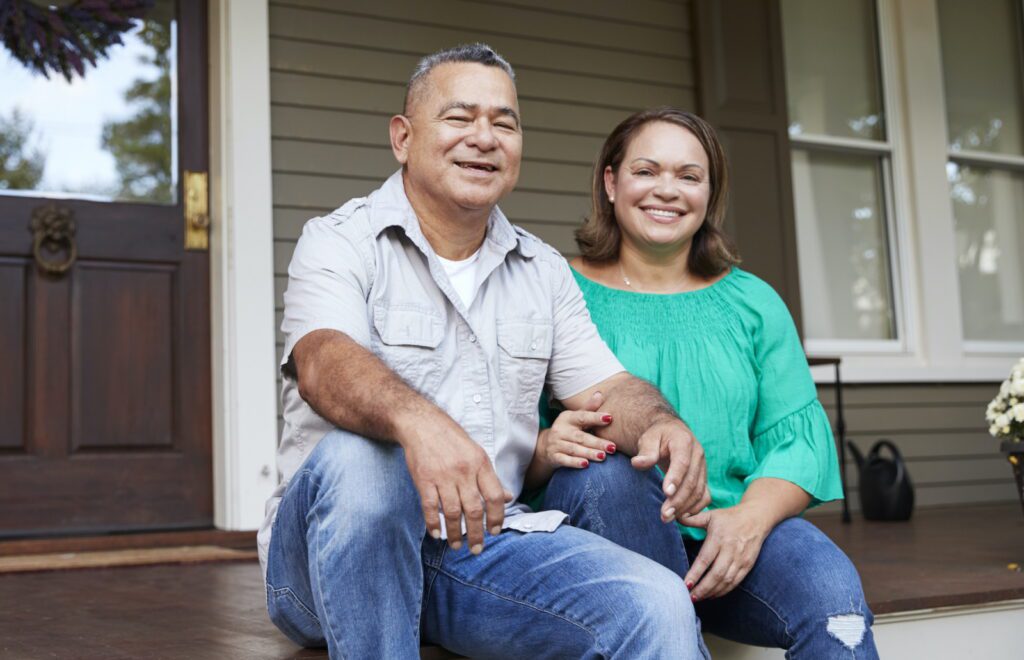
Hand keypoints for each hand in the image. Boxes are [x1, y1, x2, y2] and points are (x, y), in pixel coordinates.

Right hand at [401, 417, 512, 554]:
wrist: (422, 424)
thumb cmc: (452, 439)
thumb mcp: (477, 453)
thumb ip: (490, 478)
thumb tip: (507, 498)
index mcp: (480, 464)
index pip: (494, 496)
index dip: (497, 517)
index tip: (494, 531)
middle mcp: (463, 471)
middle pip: (473, 510)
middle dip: (476, 533)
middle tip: (477, 549)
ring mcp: (442, 476)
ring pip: (452, 512)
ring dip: (455, 533)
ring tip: (457, 545)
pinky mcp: (423, 480)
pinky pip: (429, 507)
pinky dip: (433, 523)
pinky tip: (437, 534)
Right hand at [537, 391, 614, 469]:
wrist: (546, 445)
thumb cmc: (568, 429)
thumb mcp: (576, 418)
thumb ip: (589, 408)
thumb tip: (600, 394)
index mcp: (567, 418)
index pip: (582, 416)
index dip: (595, 417)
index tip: (610, 418)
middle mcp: (560, 430)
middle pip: (580, 437)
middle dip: (597, 442)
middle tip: (612, 447)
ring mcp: (556, 444)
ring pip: (573, 449)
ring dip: (589, 453)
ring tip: (602, 456)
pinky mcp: (554, 456)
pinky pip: (564, 460)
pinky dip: (574, 462)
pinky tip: (586, 465)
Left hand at [630, 418, 708, 521]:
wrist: (672, 433)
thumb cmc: (658, 436)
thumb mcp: (649, 439)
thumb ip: (645, 451)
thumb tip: (637, 463)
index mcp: (684, 441)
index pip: (682, 462)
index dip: (675, 478)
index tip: (666, 493)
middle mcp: (697, 455)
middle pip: (691, 481)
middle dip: (678, 500)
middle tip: (664, 515)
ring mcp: (703, 467)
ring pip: (699, 491)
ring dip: (684, 507)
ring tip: (668, 518)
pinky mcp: (703, 478)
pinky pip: (704, 496)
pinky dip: (695, 508)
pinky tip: (681, 516)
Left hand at [682, 505, 770, 600]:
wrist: (756, 518)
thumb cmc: (730, 517)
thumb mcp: (710, 515)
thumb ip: (692, 519)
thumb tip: (674, 518)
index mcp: (718, 537)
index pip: (705, 559)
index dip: (695, 574)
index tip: (685, 584)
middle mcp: (730, 549)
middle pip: (716, 574)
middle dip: (702, 588)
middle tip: (689, 597)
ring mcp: (741, 559)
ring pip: (726, 581)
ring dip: (712, 592)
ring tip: (698, 598)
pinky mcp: (748, 565)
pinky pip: (735, 582)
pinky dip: (724, 591)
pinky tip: (713, 595)